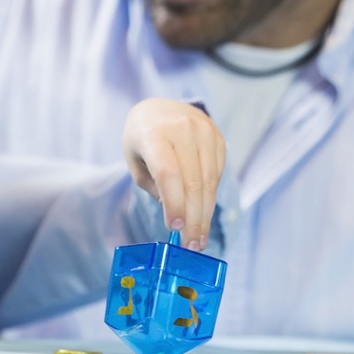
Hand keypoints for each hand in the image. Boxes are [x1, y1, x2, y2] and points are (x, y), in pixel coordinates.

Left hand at [123, 98, 225, 250]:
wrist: (161, 108)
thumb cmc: (143, 138)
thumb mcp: (135, 161)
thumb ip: (153, 187)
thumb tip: (177, 215)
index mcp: (155, 134)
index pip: (169, 173)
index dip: (174, 203)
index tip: (174, 228)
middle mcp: (183, 130)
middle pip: (193, 182)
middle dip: (193, 218)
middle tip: (191, 245)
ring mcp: (205, 132)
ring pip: (209, 182)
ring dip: (205, 214)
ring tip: (199, 238)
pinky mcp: (218, 138)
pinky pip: (217, 175)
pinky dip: (210, 198)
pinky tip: (203, 215)